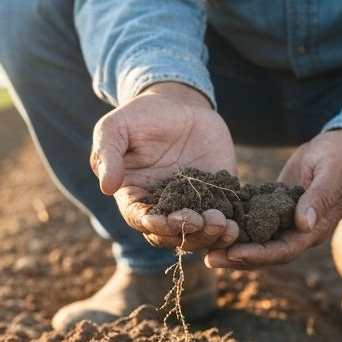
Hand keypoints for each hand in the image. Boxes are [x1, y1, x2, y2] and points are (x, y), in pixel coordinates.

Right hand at [91, 82, 240, 251]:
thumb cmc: (141, 116)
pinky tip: (234, 225)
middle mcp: (162, 209)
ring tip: (221, 223)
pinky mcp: (217, 199)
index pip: (140, 220)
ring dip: (208, 236)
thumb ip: (107, 154)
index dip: (152, 225)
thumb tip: (107, 187)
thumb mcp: (116, 127)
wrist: (180, 105)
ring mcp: (191, 206)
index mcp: (134, 197)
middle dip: (185, 233)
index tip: (164, 221)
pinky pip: (223, 220)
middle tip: (199, 220)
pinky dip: (228, 230)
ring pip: (198, 235)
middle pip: (171, 236)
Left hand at [205, 128, 341, 267]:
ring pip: (256, 241)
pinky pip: (252, 222)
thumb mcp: (334, 172)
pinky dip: (233, 225)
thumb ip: (319, 197)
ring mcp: (285, 221)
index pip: (283, 250)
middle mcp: (298, 231)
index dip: (258, 254)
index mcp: (315, 229)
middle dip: (237, 257)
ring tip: (202, 247)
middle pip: (265, 253)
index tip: (233, 254)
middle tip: (208, 258)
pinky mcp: (274, 208)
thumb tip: (303, 224)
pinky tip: (210, 222)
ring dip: (231, 245)